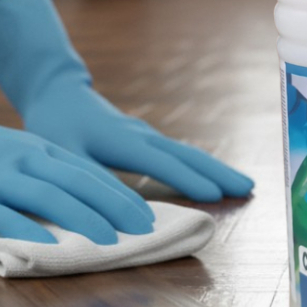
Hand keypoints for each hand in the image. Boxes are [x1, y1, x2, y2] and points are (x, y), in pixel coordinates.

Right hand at [0, 114, 154, 243]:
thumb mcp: (24, 155)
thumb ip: (55, 174)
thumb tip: (100, 205)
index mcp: (42, 149)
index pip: (91, 173)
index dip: (121, 195)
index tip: (148, 216)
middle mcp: (24, 159)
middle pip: (78, 183)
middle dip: (114, 208)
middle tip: (142, 231)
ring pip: (48, 197)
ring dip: (83, 220)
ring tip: (109, 242)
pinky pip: (1, 215)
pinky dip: (28, 230)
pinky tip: (50, 246)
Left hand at [24, 84, 253, 202]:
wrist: (60, 93)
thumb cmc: (56, 125)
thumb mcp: (64, 155)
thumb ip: (92, 183)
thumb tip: (124, 214)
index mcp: (124, 141)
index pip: (163, 162)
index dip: (188, 180)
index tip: (217, 195)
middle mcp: (143, 136)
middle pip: (188, 155)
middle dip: (219, 172)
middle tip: (249, 188)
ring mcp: (148, 136)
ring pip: (188, 154)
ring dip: (217, 169)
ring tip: (245, 184)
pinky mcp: (147, 140)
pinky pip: (180, 155)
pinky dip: (202, 166)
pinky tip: (213, 178)